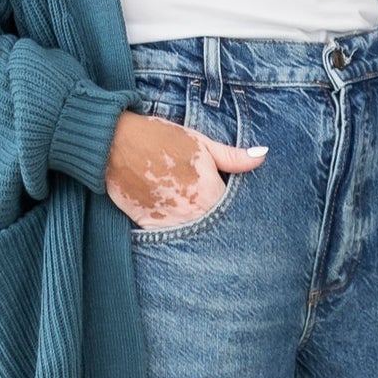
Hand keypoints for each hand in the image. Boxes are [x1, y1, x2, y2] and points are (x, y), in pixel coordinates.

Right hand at [105, 110, 266, 228]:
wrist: (116, 143)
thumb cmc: (162, 138)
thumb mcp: (202, 143)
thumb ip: (234, 157)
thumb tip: (262, 156)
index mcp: (211, 195)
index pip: (236, 215)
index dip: (238, 212)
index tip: (236, 207)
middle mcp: (193, 216)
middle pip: (216, 230)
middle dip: (221, 227)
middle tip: (218, 217)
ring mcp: (170, 224)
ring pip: (194, 238)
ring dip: (199, 233)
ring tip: (197, 220)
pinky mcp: (149, 227)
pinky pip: (169, 239)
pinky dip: (176, 234)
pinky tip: (178, 224)